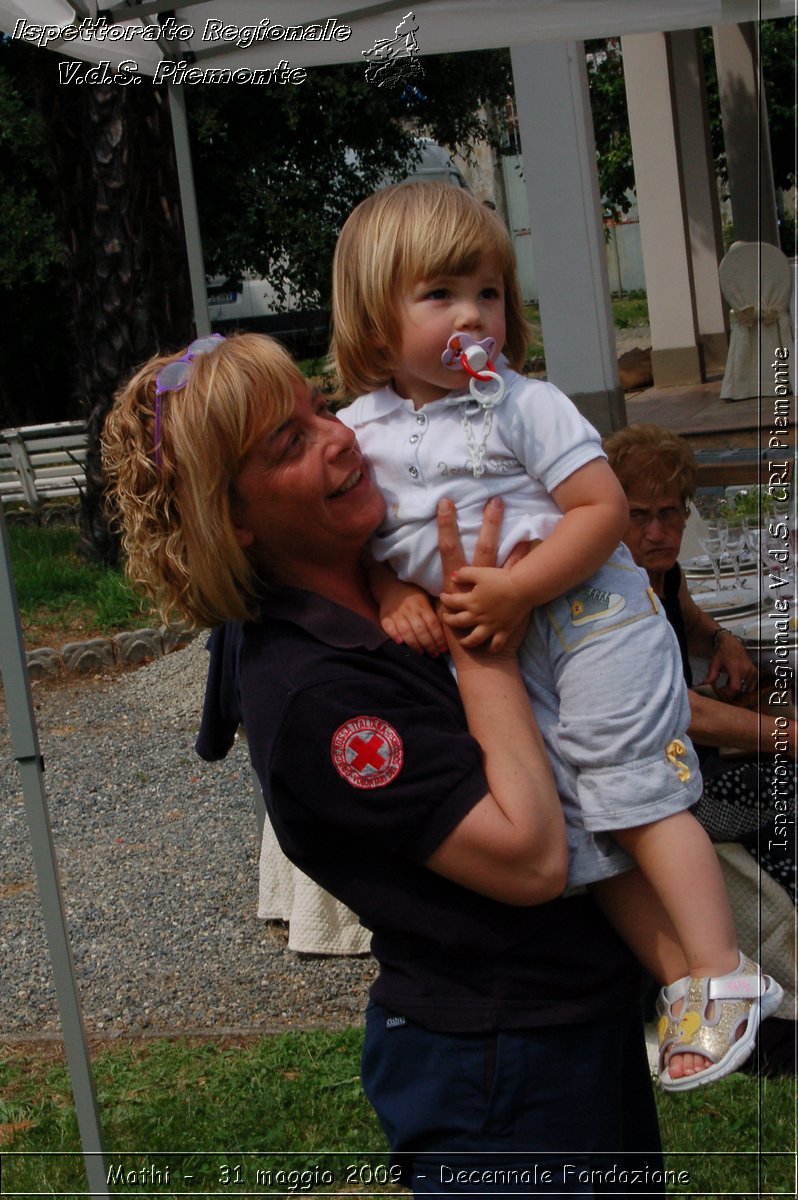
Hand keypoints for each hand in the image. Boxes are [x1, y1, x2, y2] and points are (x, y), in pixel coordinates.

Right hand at [381, 585, 447, 657]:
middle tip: (435, 654)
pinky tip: (400, 642)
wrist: (391, 587)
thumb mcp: (427, 599)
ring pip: (406, 630)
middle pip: (420, 629)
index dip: (438, 637)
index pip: (432, 623)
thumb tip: (449, 629)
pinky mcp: (385, 616)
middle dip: (429, 644)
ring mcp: (397, 612)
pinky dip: (393, 634)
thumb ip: (435, 612)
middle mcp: (410, 609)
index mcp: (423, 605)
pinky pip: (388, 626)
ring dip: (414, 644)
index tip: (443, 649)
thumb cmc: (414, 596)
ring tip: (421, 653)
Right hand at [437, 497, 528, 655]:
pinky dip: (527, 561)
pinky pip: (521, 576)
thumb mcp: (449, 611)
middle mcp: (475, 585)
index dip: (445, 526)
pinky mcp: (511, 600)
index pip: (448, 549)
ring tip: (527, 522)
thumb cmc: (461, 634)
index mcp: (455, 586)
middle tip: (494, 500)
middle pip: (480, 547)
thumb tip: (448, 578)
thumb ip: (452, 594)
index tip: (446, 503)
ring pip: (504, 560)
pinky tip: (535, 545)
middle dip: (487, 523)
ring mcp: (495, 592)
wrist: (480, 659)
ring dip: (516, 540)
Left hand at [439, 566, 528, 650]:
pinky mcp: (504, 630)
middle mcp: (478, 616)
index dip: (444, 599)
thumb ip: (464, 574)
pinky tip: (488, 648)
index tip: (443, 596)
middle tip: (446, 618)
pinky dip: (492, 648)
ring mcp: (491, 626)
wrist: (523, 588)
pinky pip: (496, 644)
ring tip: (463, 642)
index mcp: (471, 601)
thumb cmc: (501, 578)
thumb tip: (452, 577)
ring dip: (466, 641)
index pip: (451, 602)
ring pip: (474, 639)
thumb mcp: (479, 572)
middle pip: (458, 622)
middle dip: (449, 620)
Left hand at [703, 631, 758, 700]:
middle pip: (740, 690)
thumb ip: (710, 677)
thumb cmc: (723, 653)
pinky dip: (743, 687)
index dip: (727, 693)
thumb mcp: (714, 665)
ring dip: (736, 690)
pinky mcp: (755, 672)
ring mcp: (752, 671)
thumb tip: (704, 686)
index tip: (720, 691)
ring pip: (745, 689)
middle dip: (730, 692)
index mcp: (735, 668)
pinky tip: (735, 682)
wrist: (733, 644)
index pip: (735, 687)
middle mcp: (746, 670)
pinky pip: (751, 685)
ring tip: (728, 685)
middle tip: (722, 689)